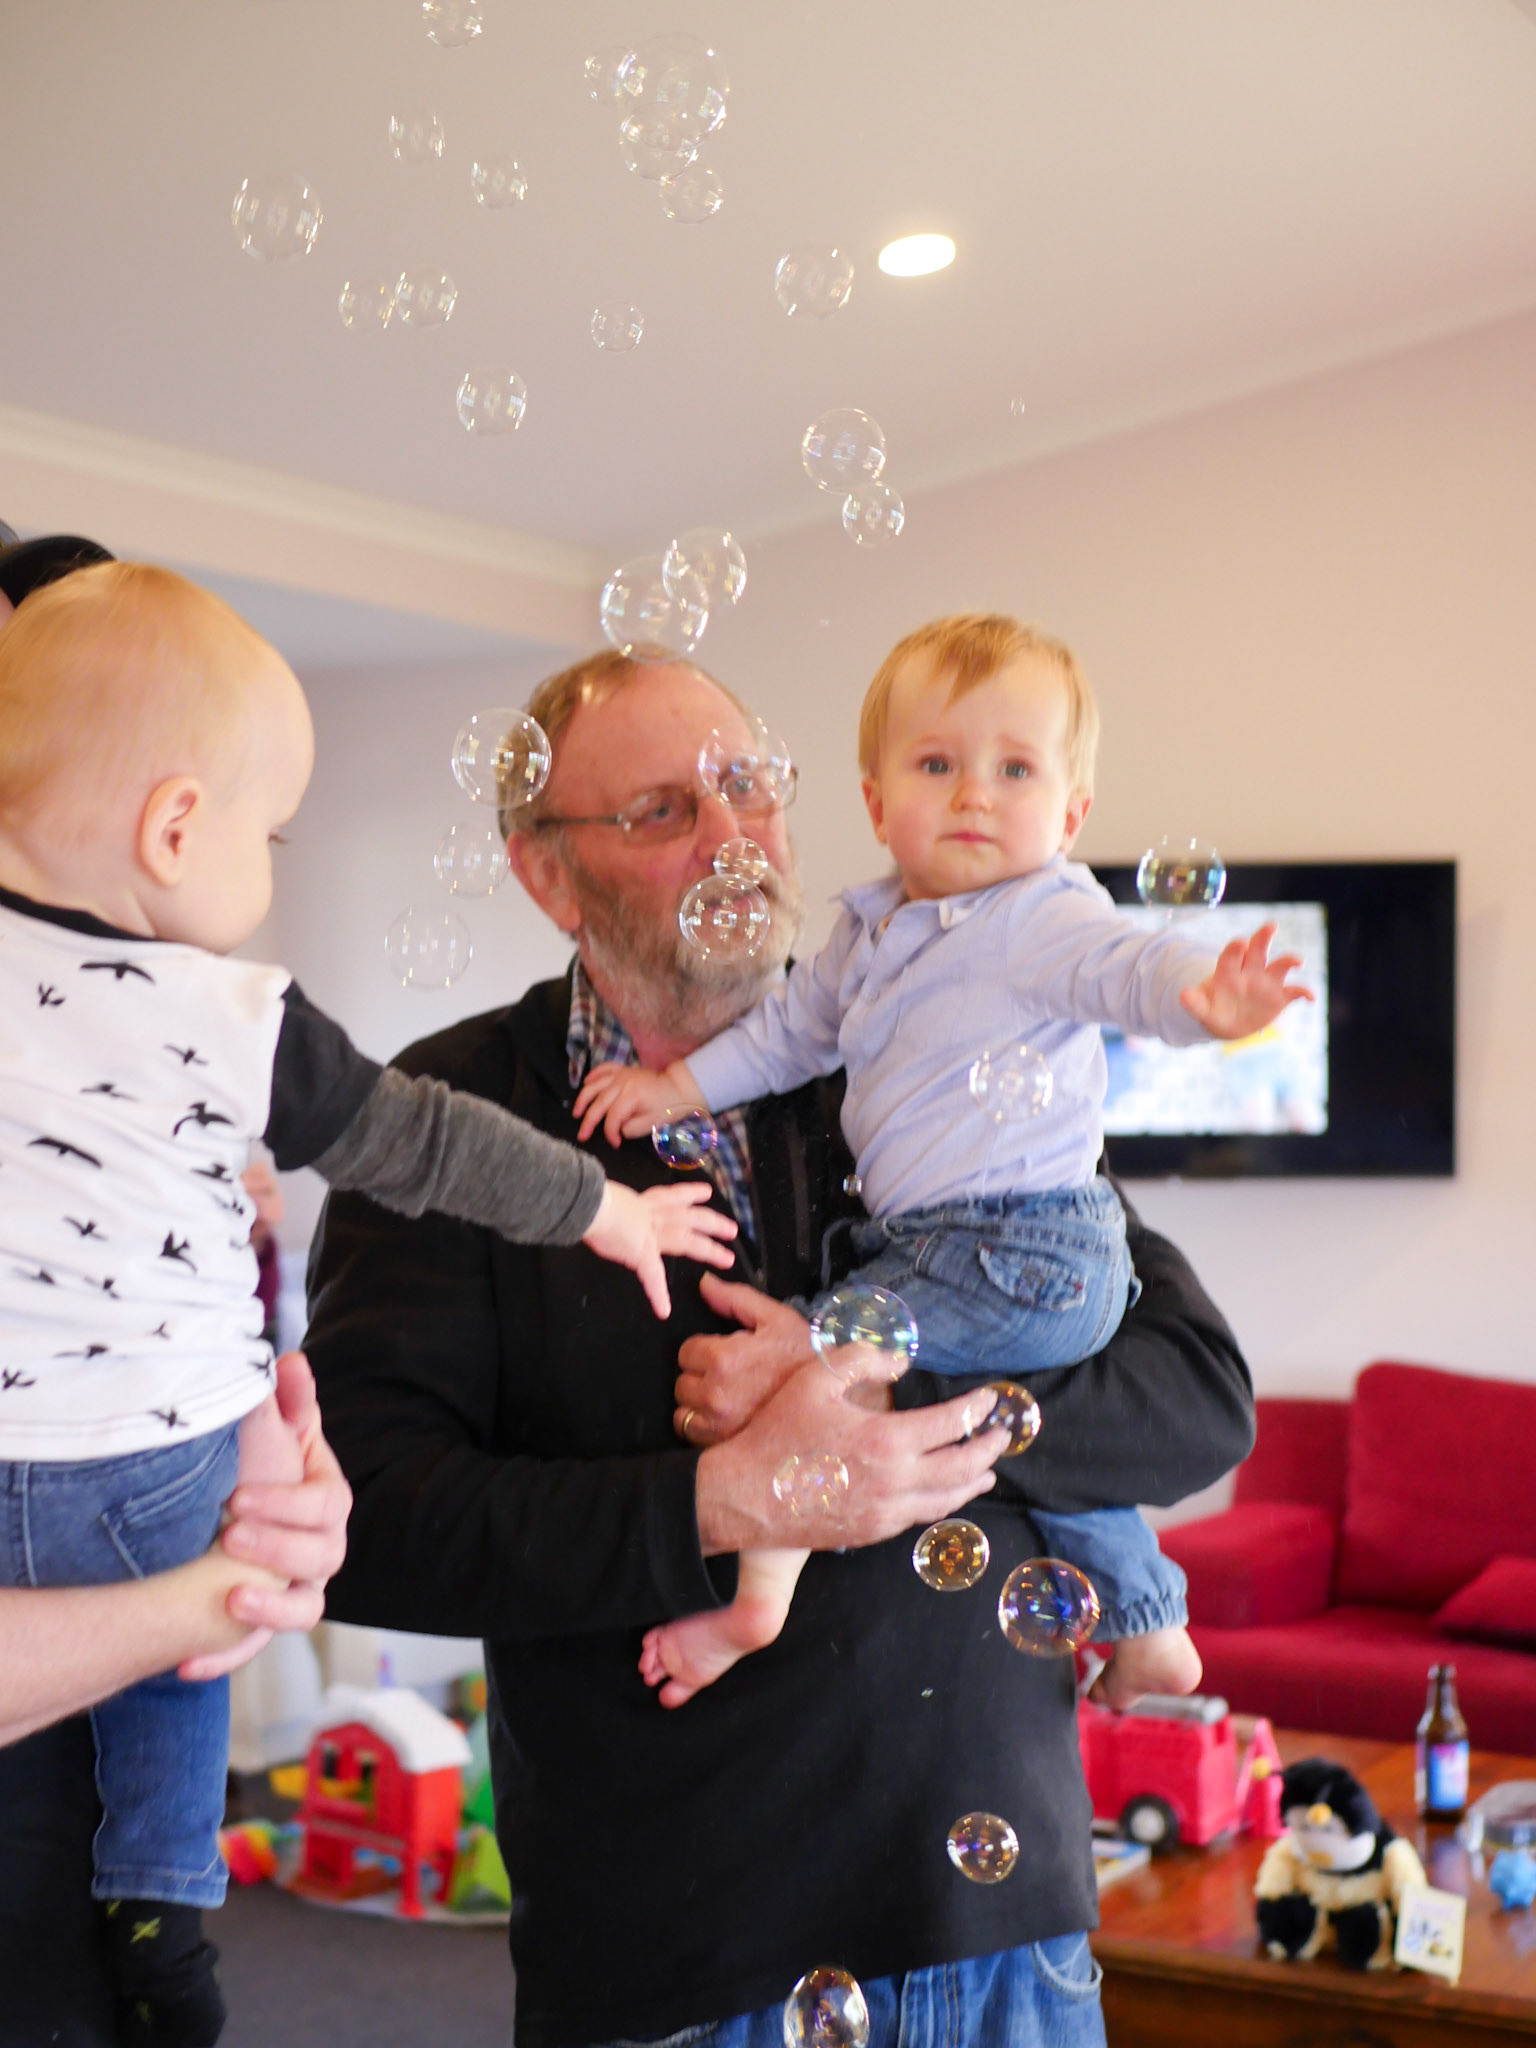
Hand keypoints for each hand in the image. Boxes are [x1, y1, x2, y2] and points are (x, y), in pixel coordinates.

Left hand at [179, 1350, 351, 1679]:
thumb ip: (286, 1399)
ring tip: (229, 1603)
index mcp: (326, 1498)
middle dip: (277, 1549)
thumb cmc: (252, 1463)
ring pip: (305, 1608)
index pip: (328, 1503)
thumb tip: (291, 1360)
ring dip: (270, 1609)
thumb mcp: (270, 1428)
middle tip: (229, 1536)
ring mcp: (298, 1587)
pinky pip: (254, 1648)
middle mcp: (322, 1546)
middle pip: (322, 1555)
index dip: (288, 1504)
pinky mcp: (265, 1622)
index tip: (238, 1499)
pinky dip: (224, 1658)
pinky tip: (187, 1665)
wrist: (219, 1512)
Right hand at [574, 1058, 702, 1147]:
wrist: (677, 1087)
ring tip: (576, 1113)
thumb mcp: (651, 1124)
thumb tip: (617, 1128)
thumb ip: (630, 1128)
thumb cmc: (666, 1107)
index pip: (613, 1118)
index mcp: (632, 1096)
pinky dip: (593, 1075)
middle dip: (589, 1122)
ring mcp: (621, 1074)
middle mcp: (623, 1083)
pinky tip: (585, 1083)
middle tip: (582, 1136)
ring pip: (595, 1085)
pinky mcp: (623, 1069)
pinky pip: (604, 1068)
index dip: (610, 1133)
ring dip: (583, 1099)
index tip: (614, 1143)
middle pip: (599, 1103)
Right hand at [583, 1181, 737, 1318]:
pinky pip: (653, 1278)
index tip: (706, 1193)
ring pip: (688, 1240)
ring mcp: (651, 1234)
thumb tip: (601, 1210)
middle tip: (732, 1230)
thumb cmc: (590, 1199)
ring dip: (709, 1250)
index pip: (673, 1195)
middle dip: (712, 1223)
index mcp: (643, 1202)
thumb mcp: (605, 1198)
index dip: (691, 1194)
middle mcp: (653, 1215)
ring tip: (727, 1259)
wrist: (589, 1205)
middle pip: (691, 1217)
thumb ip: (612, 1208)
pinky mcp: (643, 1254)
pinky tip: (663, 1310)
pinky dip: (657, 1295)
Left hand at [674, 1273, 818, 1442]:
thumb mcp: (775, 1319)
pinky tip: (724, 1417)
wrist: (828, 1398)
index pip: (687, 1351)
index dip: (705, 1350)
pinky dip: (701, 1425)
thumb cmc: (803, 1356)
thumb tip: (704, 1282)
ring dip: (698, 1402)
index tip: (726, 1354)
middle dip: (701, 1375)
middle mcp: (715, 1394)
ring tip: (726, 1396)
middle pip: (683, 1380)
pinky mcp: (721, 1444)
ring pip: (683, 1408)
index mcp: (724, 1359)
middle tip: (729, 1375)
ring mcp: (717, 1424)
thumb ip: (735, 1298)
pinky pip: (690, 1432)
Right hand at [695, 1353, 1003, 1554]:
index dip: (975, 1411)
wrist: (745, 1496)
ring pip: (945, 1500)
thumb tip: (900, 1359)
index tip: (990, 1401)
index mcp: (887, 1440)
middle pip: (961, 1469)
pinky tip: (941, 1495)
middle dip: (988, 1451)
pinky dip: (940, 1503)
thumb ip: (861, 1360)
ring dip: (971, 1483)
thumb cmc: (777, 1434)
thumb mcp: (815, 1380)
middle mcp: (896, 1482)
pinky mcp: (871, 1532)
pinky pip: (918, 1518)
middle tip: (1003, 1437)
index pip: (951, 1424)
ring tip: (986, 1473)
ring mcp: (885, 1513)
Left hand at [1180, 921, 1311, 1039]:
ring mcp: (1266, 982)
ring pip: (1280, 966)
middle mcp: (1250, 971)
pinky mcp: (1280, 996)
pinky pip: (1295, 991)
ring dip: (1289, 961)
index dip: (1235, 949)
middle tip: (1270, 926)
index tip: (1240, 942)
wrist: (1228, 1022)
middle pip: (1257, 949)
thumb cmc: (1212, 1010)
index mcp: (1228, 971)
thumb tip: (1183, 995)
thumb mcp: (1201, 1009)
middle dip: (1263, 937)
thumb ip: (1194, 1003)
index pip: (1231, 955)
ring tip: (1297, 962)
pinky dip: (1305, 992)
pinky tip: (1310, 998)